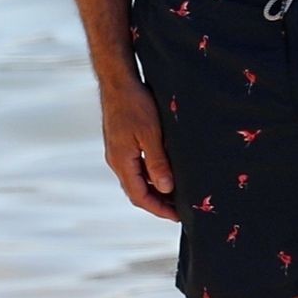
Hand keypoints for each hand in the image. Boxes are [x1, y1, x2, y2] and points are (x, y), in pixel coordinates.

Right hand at [101, 80, 178, 220]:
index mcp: (122, 162)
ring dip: (155, 190)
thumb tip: (167, 189)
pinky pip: (136, 168)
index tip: (178, 215)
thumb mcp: (150, 134)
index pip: (140, 197)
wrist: (118, 81)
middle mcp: (117, 161)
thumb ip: (157, 163)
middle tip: (180, 210)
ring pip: (137, 180)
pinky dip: (150, 176)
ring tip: (176, 194)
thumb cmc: (135, 104)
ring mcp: (118, 153)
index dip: (159, 209)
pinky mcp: (121, 144)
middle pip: (137, 192)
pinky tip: (165, 173)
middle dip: (158, 203)